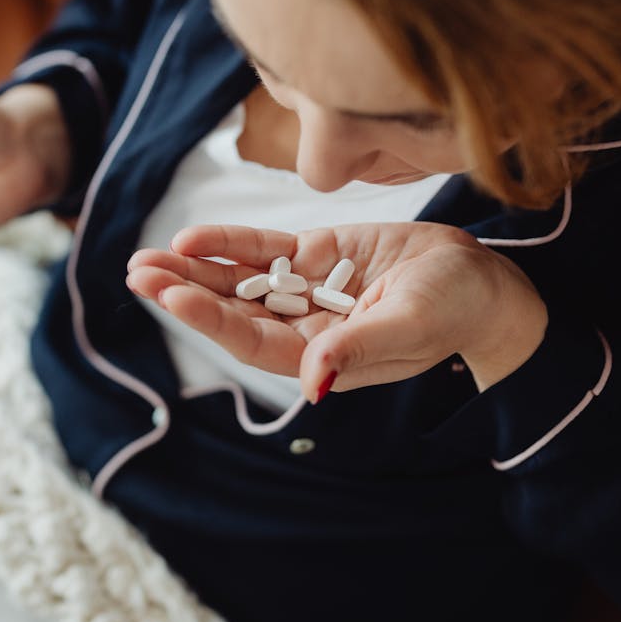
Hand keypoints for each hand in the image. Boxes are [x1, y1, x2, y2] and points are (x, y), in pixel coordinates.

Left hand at [125, 223, 547, 400]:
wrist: (482, 280)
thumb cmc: (455, 310)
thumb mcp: (409, 326)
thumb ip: (358, 350)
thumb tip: (311, 383)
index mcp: (322, 357)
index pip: (252, 341)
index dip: (210, 318)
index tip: (171, 295)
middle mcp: (305, 327)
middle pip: (233, 312)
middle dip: (185, 292)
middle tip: (138, 273)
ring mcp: (308, 290)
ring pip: (239, 281)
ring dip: (194, 269)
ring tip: (145, 259)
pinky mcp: (318, 256)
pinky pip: (265, 250)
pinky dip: (230, 243)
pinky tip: (192, 238)